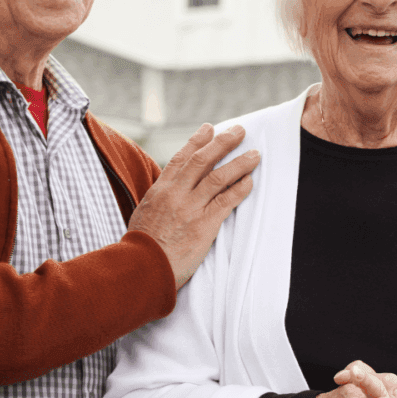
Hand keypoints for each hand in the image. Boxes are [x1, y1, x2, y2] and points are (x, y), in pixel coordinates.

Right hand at [128, 124, 259, 288]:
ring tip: (255, 155)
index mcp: (160, 190)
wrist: (142, 269)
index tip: (210, 128)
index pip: (181, 158)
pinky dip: (240, 189)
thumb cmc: (141, 247)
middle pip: (203, 160)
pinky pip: (226, 201)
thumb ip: (159, 200)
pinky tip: (250, 181)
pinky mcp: (203, 225)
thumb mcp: (144, 214)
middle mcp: (175, 194)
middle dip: (223, 142)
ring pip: (218, 177)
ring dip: (239, 163)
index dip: (197, 141)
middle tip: (240, 131)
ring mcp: (190, 208)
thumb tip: (167, 191)